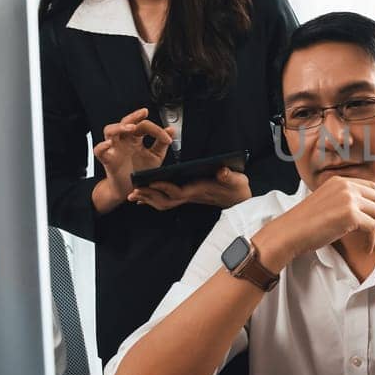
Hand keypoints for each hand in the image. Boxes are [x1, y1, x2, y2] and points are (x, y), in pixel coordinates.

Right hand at [93, 108, 174, 212]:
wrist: (131, 190)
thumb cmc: (141, 172)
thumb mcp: (155, 157)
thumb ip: (162, 143)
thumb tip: (171, 130)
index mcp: (135, 139)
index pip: (143, 125)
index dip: (155, 129)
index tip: (167, 137)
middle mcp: (124, 141)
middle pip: (124, 122)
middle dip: (133, 116)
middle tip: (143, 113)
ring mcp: (114, 149)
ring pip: (109, 131)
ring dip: (119, 127)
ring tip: (131, 127)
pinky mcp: (107, 160)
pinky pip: (98, 151)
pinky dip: (102, 146)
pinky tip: (109, 144)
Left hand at [129, 168, 251, 211]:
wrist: (240, 198)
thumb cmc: (237, 187)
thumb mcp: (237, 179)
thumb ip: (229, 175)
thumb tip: (222, 171)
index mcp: (200, 190)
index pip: (178, 191)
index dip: (164, 187)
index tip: (151, 181)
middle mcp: (191, 196)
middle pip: (166, 200)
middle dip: (150, 196)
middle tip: (134, 191)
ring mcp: (188, 197)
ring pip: (165, 203)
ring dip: (149, 199)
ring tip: (135, 194)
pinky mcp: (187, 196)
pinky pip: (168, 200)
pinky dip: (155, 198)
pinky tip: (145, 196)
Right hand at [256, 175, 374, 265]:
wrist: (289, 233)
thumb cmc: (304, 224)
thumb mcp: (326, 203)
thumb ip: (345, 201)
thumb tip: (368, 208)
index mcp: (338, 181)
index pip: (370, 186)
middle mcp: (345, 186)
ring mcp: (348, 198)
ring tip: (367, 242)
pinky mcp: (350, 215)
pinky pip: (372, 227)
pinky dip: (371, 240)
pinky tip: (365, 247)